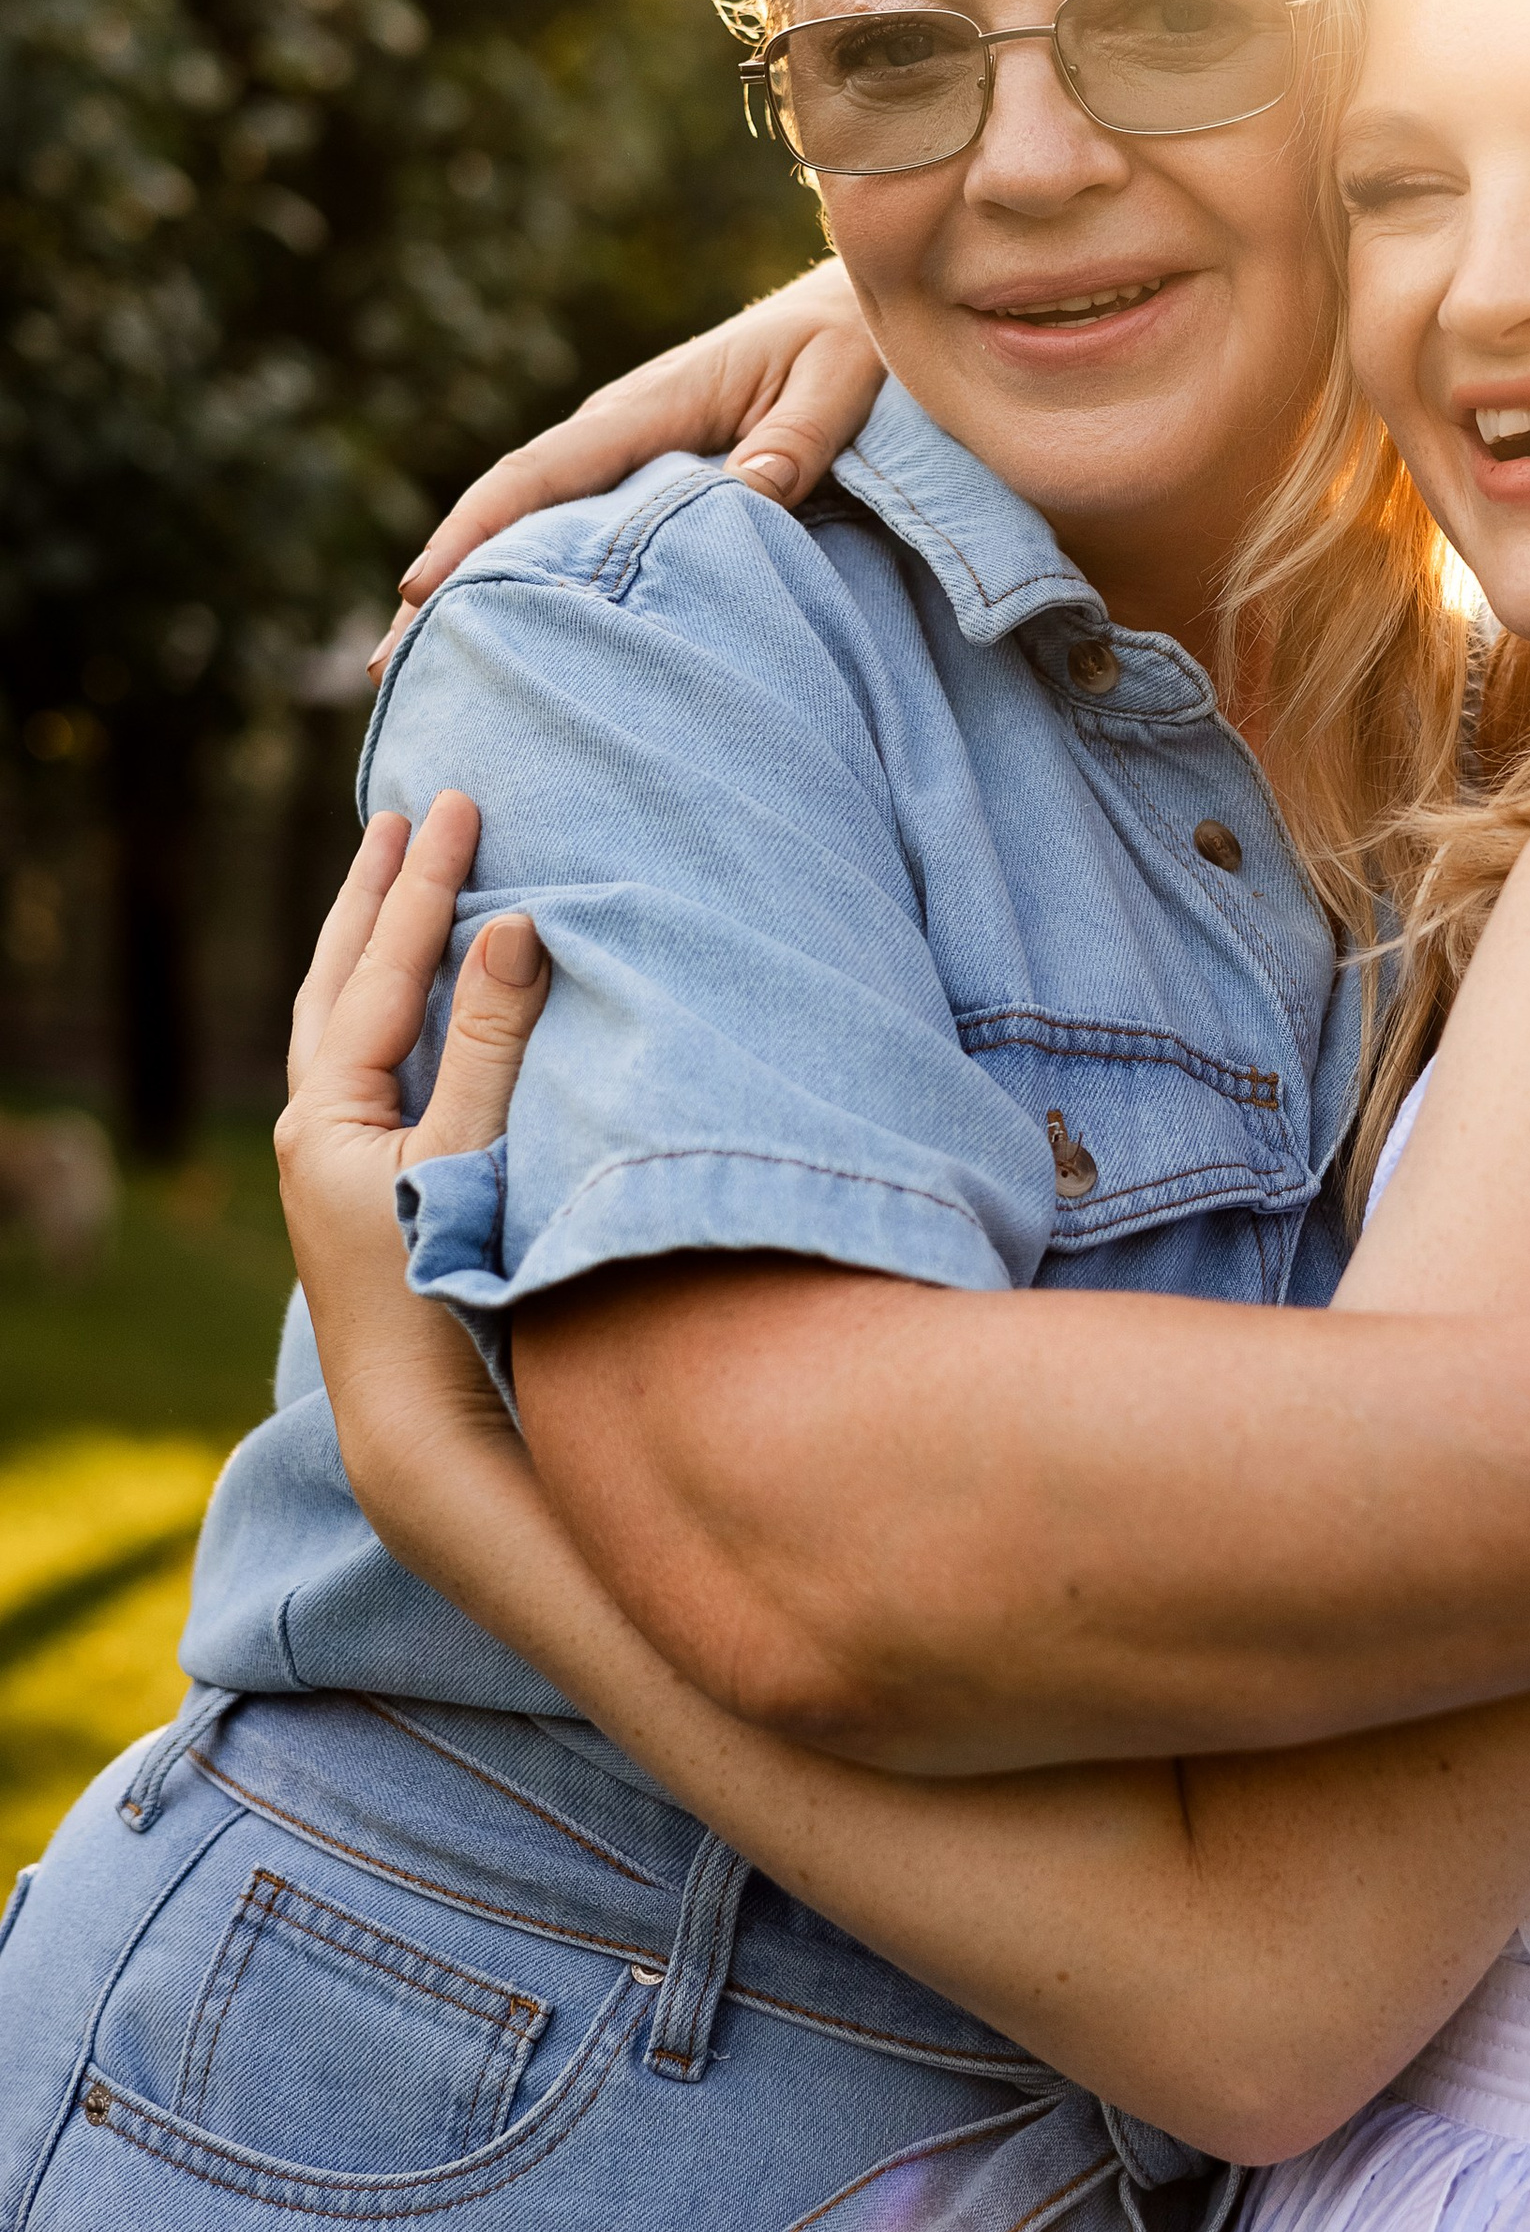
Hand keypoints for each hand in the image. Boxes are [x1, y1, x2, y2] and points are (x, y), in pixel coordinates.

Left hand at [275, 796, 552, 1525]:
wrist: (420, 1426)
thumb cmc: (444, 1291)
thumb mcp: (469, 1153)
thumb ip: (493, 1040)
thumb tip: (514, 925)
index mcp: (323, 1114)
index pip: (384, 970)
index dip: (424, 885)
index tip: (457, 805)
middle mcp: (312, 1132)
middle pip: (336, 982)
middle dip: (371, 897)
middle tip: (402, 817)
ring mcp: (334, 1164)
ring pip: (346, 1024)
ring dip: (372, 948)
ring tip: (398, 886)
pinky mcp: (367, 1191)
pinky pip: (373, 1065)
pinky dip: (394, 1010)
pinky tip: (422, 1004)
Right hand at [368, 258, 883, 675]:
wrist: (852, 308)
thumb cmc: (848, 343)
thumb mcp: (836, 383)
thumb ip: (795, 440)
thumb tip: (746, 495)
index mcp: (650, 405)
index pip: (540, 472)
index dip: (475, 531)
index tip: (419, 592)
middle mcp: (619, 425)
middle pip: (510, 505)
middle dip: (446, 579)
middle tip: (388, 669)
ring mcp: (626, 448)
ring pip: (531, 518)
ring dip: (477, 584)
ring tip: (423, 669)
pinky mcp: (645, 470)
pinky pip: (572, 522)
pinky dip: (528, 571)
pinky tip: (510, 627)